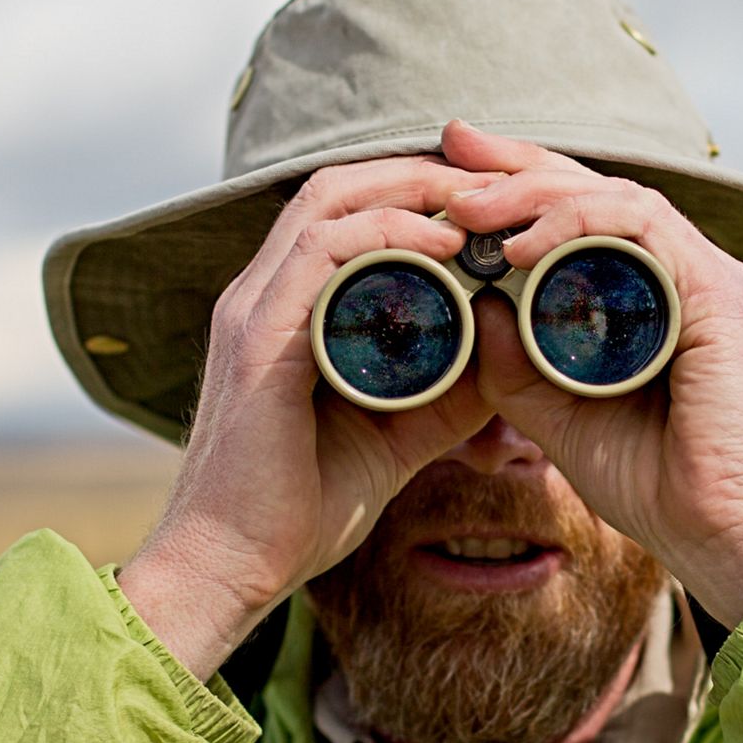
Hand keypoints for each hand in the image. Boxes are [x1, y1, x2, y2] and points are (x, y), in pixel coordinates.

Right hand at [123, 156, 506, 676]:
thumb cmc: (300, 509)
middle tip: (497, 185)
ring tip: (481, 203)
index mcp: (285, 308)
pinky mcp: (255, 340)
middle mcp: (261, 293)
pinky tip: (444, 246)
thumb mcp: (397, 436)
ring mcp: (252, 310)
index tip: (490, 200)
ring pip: (329, 202)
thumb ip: (447, 394)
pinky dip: (387, 235)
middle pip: (339, 186)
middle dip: (422, 172)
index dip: (415, 189)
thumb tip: (510, 357)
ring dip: (412, 190)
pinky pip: (320, 252)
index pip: (345, 210)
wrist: (232, 570)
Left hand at [438, 121, 742, 621]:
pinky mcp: (721, 292)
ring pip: (617, 197)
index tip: (454, 173)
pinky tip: (520, 246)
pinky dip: (577, 226)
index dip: (520, 185)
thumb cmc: (657, 487)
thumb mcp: (557, 417)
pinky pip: (642, 228)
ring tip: (469, 207)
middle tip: (451, 144)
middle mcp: (686, 274)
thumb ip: (515, 363)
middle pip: (598, 190)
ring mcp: (710, 278)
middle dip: (519, 163)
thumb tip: (472, 301)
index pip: (583, 218)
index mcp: (656, 297)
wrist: (725, 537)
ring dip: (536, 193)